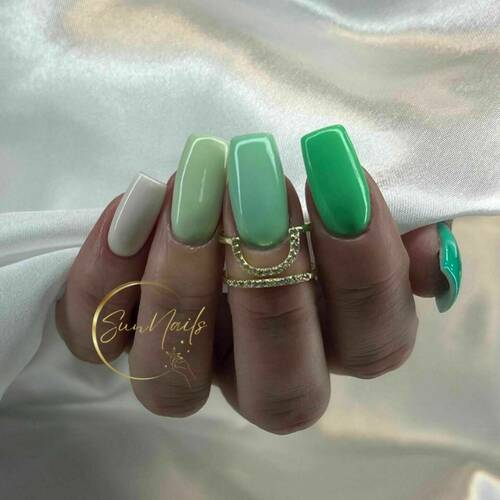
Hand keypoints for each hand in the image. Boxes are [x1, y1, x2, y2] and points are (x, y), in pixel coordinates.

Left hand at [56, 127, 460, 433]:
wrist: (216, 182)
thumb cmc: (292, 193)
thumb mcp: (354, 201)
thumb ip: (400, 232)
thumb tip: (431, 264)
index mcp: (336, 344)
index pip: (372, 340)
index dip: (361, 264)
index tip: (334, 172)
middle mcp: (261, 372)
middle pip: (280, 388)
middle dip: (270, 286)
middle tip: (255, 188)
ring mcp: (186, 364)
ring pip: (174, 382)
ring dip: (183, 285)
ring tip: (190, 191)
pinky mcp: (119, 337)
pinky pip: (97, 333)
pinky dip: (108, 271)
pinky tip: (136, 203)